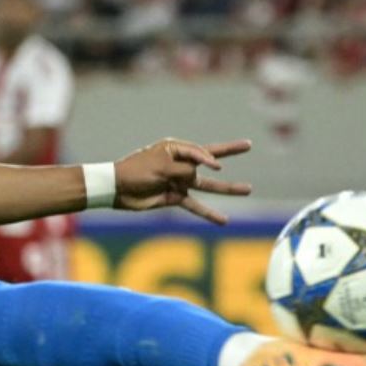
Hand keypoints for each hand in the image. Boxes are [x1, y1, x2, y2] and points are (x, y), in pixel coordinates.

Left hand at [113, 137, 252, 224]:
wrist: (116, 189)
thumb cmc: (136, 171)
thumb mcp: (161, 167)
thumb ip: (183, 170)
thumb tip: (199, 175)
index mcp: (175, 149)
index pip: (200, 151)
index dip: (209, 158)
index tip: (216, 165)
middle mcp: (180, 162)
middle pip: (210, 159)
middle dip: (230, 151)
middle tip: (249, 145)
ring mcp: (179, 181)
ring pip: (208, 185)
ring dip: (228, 188)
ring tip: (249, 189)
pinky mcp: (175, 197)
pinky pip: (195, 206)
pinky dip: (208, 213)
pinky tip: (223, 221)